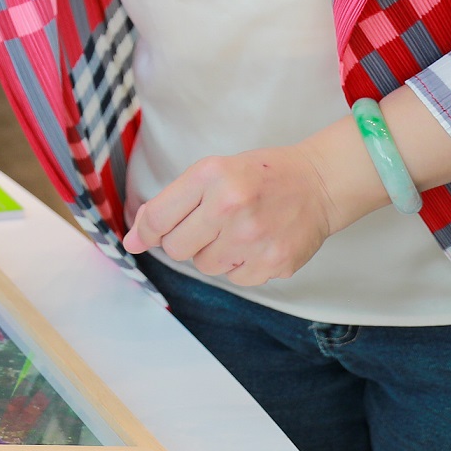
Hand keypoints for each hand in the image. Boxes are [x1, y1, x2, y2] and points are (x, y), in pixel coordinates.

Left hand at [123, 144, 343, 283]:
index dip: (145, 232)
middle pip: (176, 248)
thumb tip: (132, 241)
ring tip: (236, 231)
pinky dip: (239, 265)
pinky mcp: (273, 263)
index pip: (158, 219)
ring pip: (204, 266)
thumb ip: (170, 203)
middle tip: (207, 225)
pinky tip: (256, 243)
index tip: (141, 238)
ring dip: (213, 253)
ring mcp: (253, 238)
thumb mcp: (212, 172)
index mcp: (211, 176)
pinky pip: (234, 279)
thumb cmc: (258, 176)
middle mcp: (231, 206)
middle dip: (184, 240)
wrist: (317, 184)